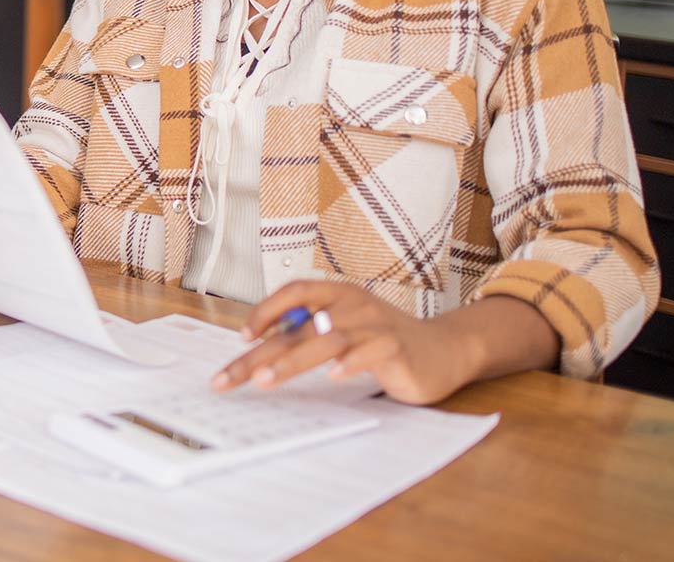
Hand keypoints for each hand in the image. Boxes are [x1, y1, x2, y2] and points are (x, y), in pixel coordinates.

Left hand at [209, 281, 474, 405]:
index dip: (265, 311)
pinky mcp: (396, 345)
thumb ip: (309, 336)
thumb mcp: (343, 332)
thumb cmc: (384, 343)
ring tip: (264, 379)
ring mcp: (374, 323)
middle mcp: (352, 303)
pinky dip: (350, 362)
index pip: (293, 293)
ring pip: (326, 338)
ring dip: (292, 361)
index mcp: (336, 295)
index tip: (242, 338)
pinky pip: (369, 351)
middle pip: (298, 326)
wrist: (445, 350)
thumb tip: (259, 353)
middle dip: (259, 354)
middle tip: (229, 378)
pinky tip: (332, 376)